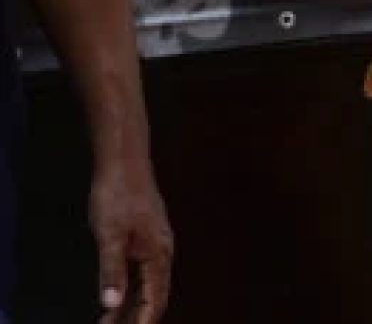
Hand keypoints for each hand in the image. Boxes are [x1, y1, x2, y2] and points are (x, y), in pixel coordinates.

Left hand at [90, 158, 171, 322]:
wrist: (125, 163)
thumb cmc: (118, 196)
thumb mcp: (110, 236)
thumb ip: (111, 271)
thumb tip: (111, 304)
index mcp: (158, 254)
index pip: (155, 299)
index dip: (141, 321)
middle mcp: (162, 251)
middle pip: (155, 295)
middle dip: (136, 317)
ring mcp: (156, 243)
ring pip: (149, 283)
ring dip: (132, 304)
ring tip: (110, 319)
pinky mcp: (147, 236)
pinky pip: (143, 271)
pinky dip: (131, 288)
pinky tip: (117, 292)